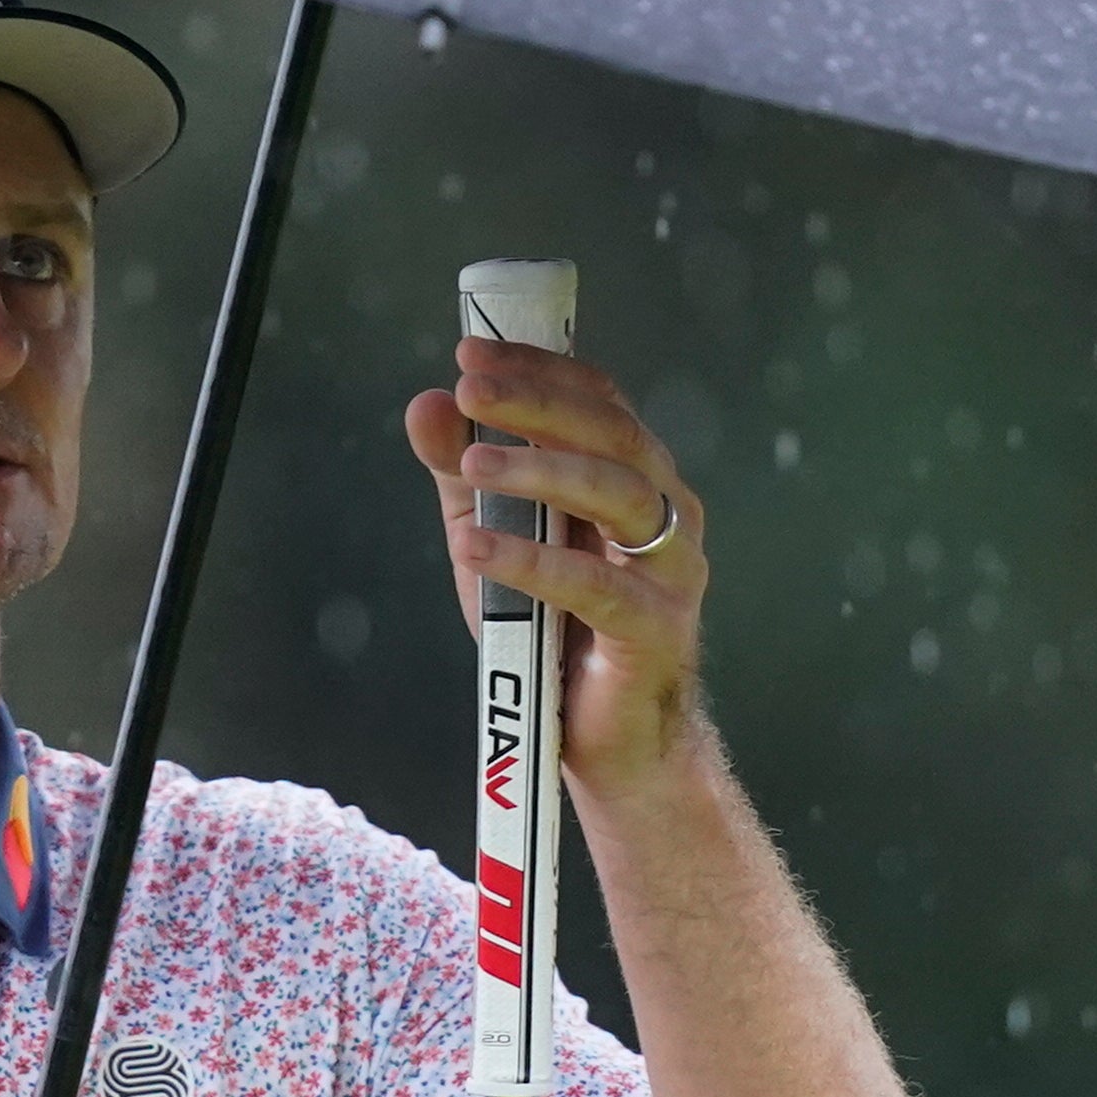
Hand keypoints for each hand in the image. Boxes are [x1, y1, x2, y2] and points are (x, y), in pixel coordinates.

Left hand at [405, 341, 711, 794]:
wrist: (613, 741)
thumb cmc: (557, 634)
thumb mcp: (497, 541)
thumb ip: (465, 477)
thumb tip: (426, 405)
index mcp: (637, 480)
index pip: (597, 401)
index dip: (538, 370)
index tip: (469, 354)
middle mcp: (667, 513)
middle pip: (614, 433)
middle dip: (539, 403)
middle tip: (469, 389)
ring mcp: (671, 570)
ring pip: (620, 495)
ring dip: (541, 469)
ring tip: (472, 462)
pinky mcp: (655, 630)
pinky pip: (595, 585)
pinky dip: (532, 561)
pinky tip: (475, 549)